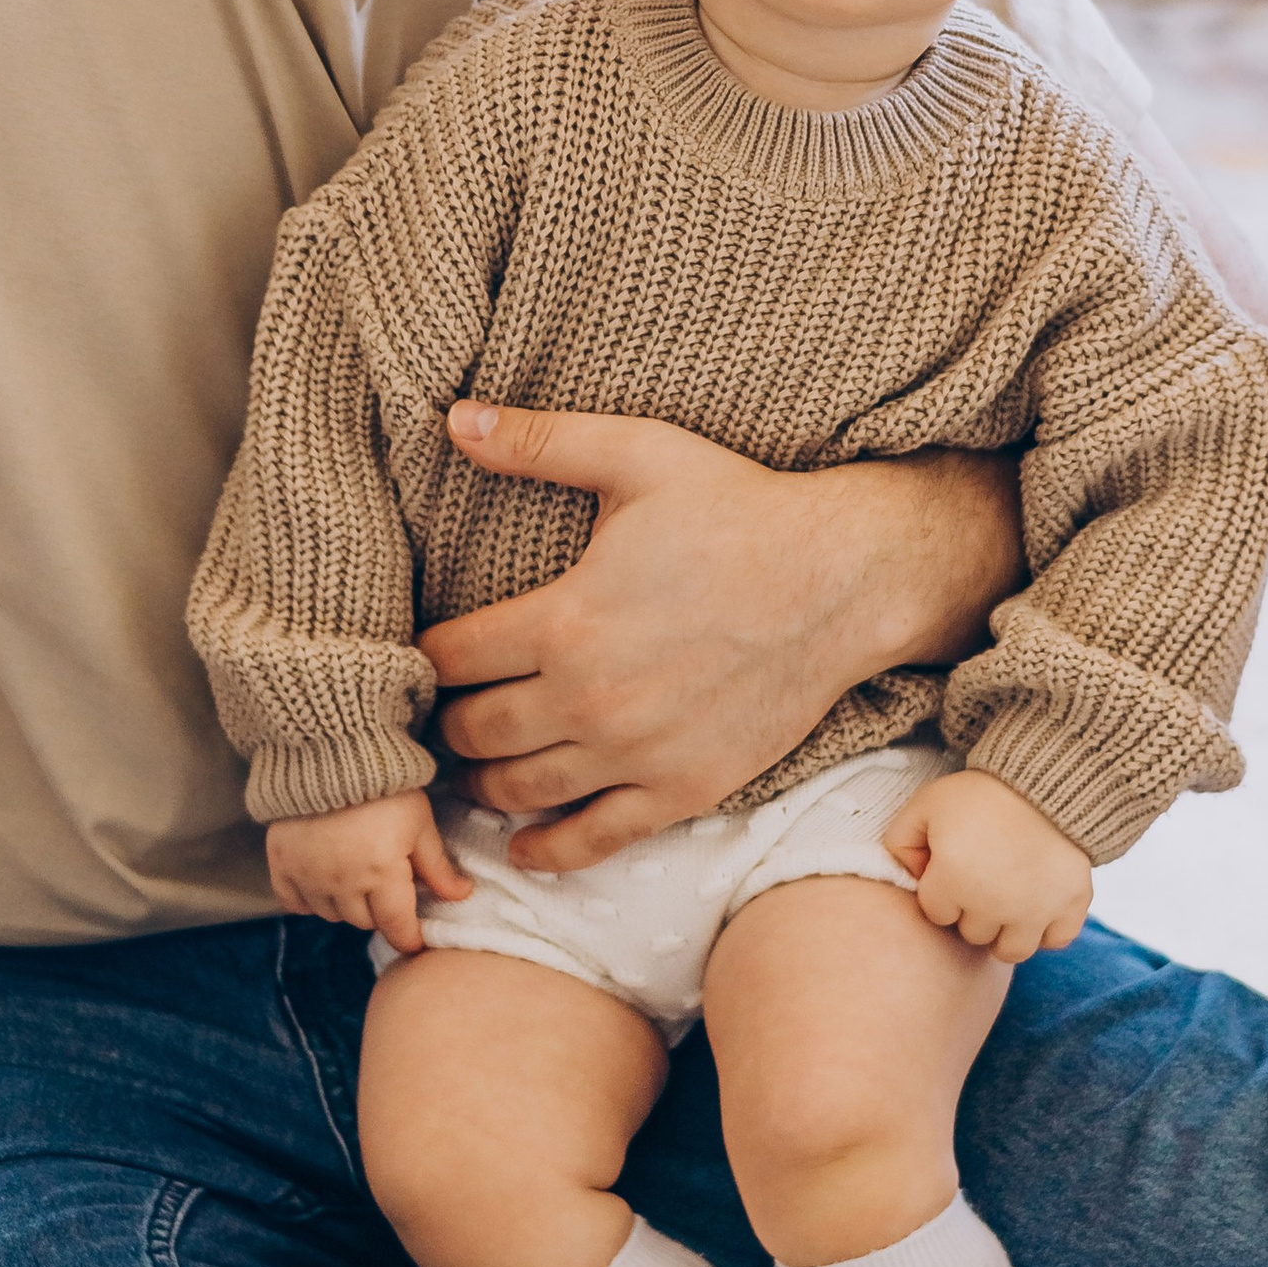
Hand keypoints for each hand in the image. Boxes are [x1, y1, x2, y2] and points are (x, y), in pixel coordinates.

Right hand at [266, 792, 474, 956]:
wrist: (329, 750)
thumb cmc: (383, 786)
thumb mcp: (419, 823)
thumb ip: (437, 866)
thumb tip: (462, 895)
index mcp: (382, 874)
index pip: (398, 928)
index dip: (409, 937)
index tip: (415, 936)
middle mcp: (342, 883)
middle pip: (364, 922)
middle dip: (379, 911)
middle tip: (385, 886)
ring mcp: (307, 875)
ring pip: (331, 914)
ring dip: (346, 904)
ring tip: (355, 875)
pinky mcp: (281, 863)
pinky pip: (293, 902)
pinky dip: (307, 898)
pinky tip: (321, 879)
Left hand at [424, 404, 1021, 876]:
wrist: (842, 579)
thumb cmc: (739, 510)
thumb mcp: (638, 455)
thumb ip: (539, 441)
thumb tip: (452, 417)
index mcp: (565, 618)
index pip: (450, 657)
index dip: (426, 656)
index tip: (426, 652)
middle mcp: (589, 697)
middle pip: (473, 732)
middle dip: (446, 722)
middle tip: (441, 711)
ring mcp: (635, 752)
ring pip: (519, 790)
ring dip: (481, 783)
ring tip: (472, 767)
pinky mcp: (682, 790)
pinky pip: (593, 839)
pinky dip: (546, 849)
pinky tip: (523, 843)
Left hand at [882, 768, 1091, 963]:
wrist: (1043, 778)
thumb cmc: (980, 793)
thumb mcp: (926, 804)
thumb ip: (900, 840)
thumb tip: (911, 876)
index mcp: (954, 880)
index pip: (936, 913)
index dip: (941, 889)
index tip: (952, 867)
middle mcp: (993, 904)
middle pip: (972, 933)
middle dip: (972, 910)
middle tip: (982, 877)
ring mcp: (1036, 910)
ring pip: (1010, 950)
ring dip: (1006, 930)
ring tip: (1007, 899)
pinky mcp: (1071, 906)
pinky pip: (1055, 942)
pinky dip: (1047, 929)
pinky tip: (1038, 904)